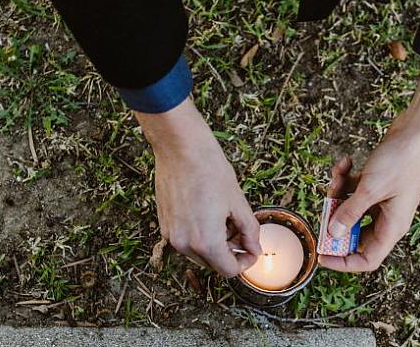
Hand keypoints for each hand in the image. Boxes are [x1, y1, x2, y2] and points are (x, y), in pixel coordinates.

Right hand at [134, 98, 261, 276]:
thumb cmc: (210, 170)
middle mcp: (184, 244)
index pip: (228, 271)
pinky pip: (186, 240)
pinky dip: (199, 235)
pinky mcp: (164, 224)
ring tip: (225, 219)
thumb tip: (254, 248)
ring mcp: (171, 235)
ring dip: (215, 245)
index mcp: (206, 242)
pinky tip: (208, 213)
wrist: (180, 148)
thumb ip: (249, 230)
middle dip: (230, 253)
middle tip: (242, 232)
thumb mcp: (238, 202)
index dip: (245, 263)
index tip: (252, 250)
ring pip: (199, 253)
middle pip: (213, 264)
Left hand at [320, 63, 419, 271]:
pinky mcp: (377, 184)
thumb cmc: (403, 160)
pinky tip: (346, 161)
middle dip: (335, 220)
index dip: (343, 262)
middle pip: (354, 233)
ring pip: (351, 208)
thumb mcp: (370, 189)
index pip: (366, 259)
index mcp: (392, 227)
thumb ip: (349, 213)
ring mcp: (382, 200)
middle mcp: (388, 218)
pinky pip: (354, 189)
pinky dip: (345, 178)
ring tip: (338, 174)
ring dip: (338, 193)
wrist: (419, 130)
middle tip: (324, 206)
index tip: (321, 256)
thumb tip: (332, 234)